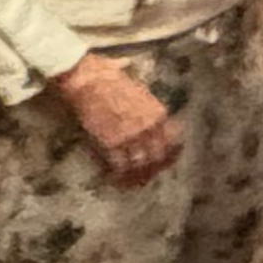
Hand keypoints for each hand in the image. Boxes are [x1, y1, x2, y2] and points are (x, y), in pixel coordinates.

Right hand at [53, 56, 180, 186]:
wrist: (90, 80)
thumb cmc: (112, 80)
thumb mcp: (141, 92)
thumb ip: (149, 109)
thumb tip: (156, 120)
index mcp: (159, 114)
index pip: (172, 143)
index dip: (170, 157)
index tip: (164, 163)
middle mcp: (148, 128)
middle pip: (158, 158)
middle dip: (153, 170)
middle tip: (145, 177)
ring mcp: (130, 136)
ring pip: (140, 165)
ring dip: (136, 176)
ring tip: (130, 182)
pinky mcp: (110, 142)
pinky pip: (119, 166)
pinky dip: (118, 176)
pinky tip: (115, 179)